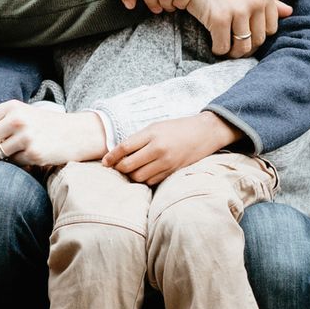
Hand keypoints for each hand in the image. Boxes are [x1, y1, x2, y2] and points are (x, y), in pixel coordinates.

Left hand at [0, 101, 106, 167]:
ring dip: (2, 159)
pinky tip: (31, 156)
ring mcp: (25, 136)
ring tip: (19, 152)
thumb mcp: (23, 115)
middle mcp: (16, 119)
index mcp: (11, 107)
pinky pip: (13, 164)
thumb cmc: (46, 126)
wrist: (78, 133)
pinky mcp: (34, 153)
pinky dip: (18, 164)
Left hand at [103, 112, 238, 184]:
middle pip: (128, 165)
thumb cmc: (177, 128)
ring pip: (139, 177)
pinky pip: (151, 181)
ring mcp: (166, 162)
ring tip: (131, 170)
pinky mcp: (172, 171)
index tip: (105, 162)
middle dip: (119, 168)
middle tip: (117, 167)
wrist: (204, 133)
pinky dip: (144, 179)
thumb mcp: (156, 127)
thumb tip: (118, 153)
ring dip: (131, 175)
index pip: (124, 148)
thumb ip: (138, 139)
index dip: (111, 157)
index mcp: (152, 134)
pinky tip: (144, 173)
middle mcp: (158, 149)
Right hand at [184, 0, 289, 57]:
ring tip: (226, 48)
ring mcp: (238, 11)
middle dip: (246, 47)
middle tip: (234, 46)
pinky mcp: (219, 18)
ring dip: (233, 53)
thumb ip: (271, 0)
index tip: (246, 36)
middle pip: (257, 40)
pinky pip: (223, 47)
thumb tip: (290, 12)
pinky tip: (214, 44)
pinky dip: (218, 50)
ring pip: (242, 47)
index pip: (271, 29)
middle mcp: (255, 3)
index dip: (258, 36)